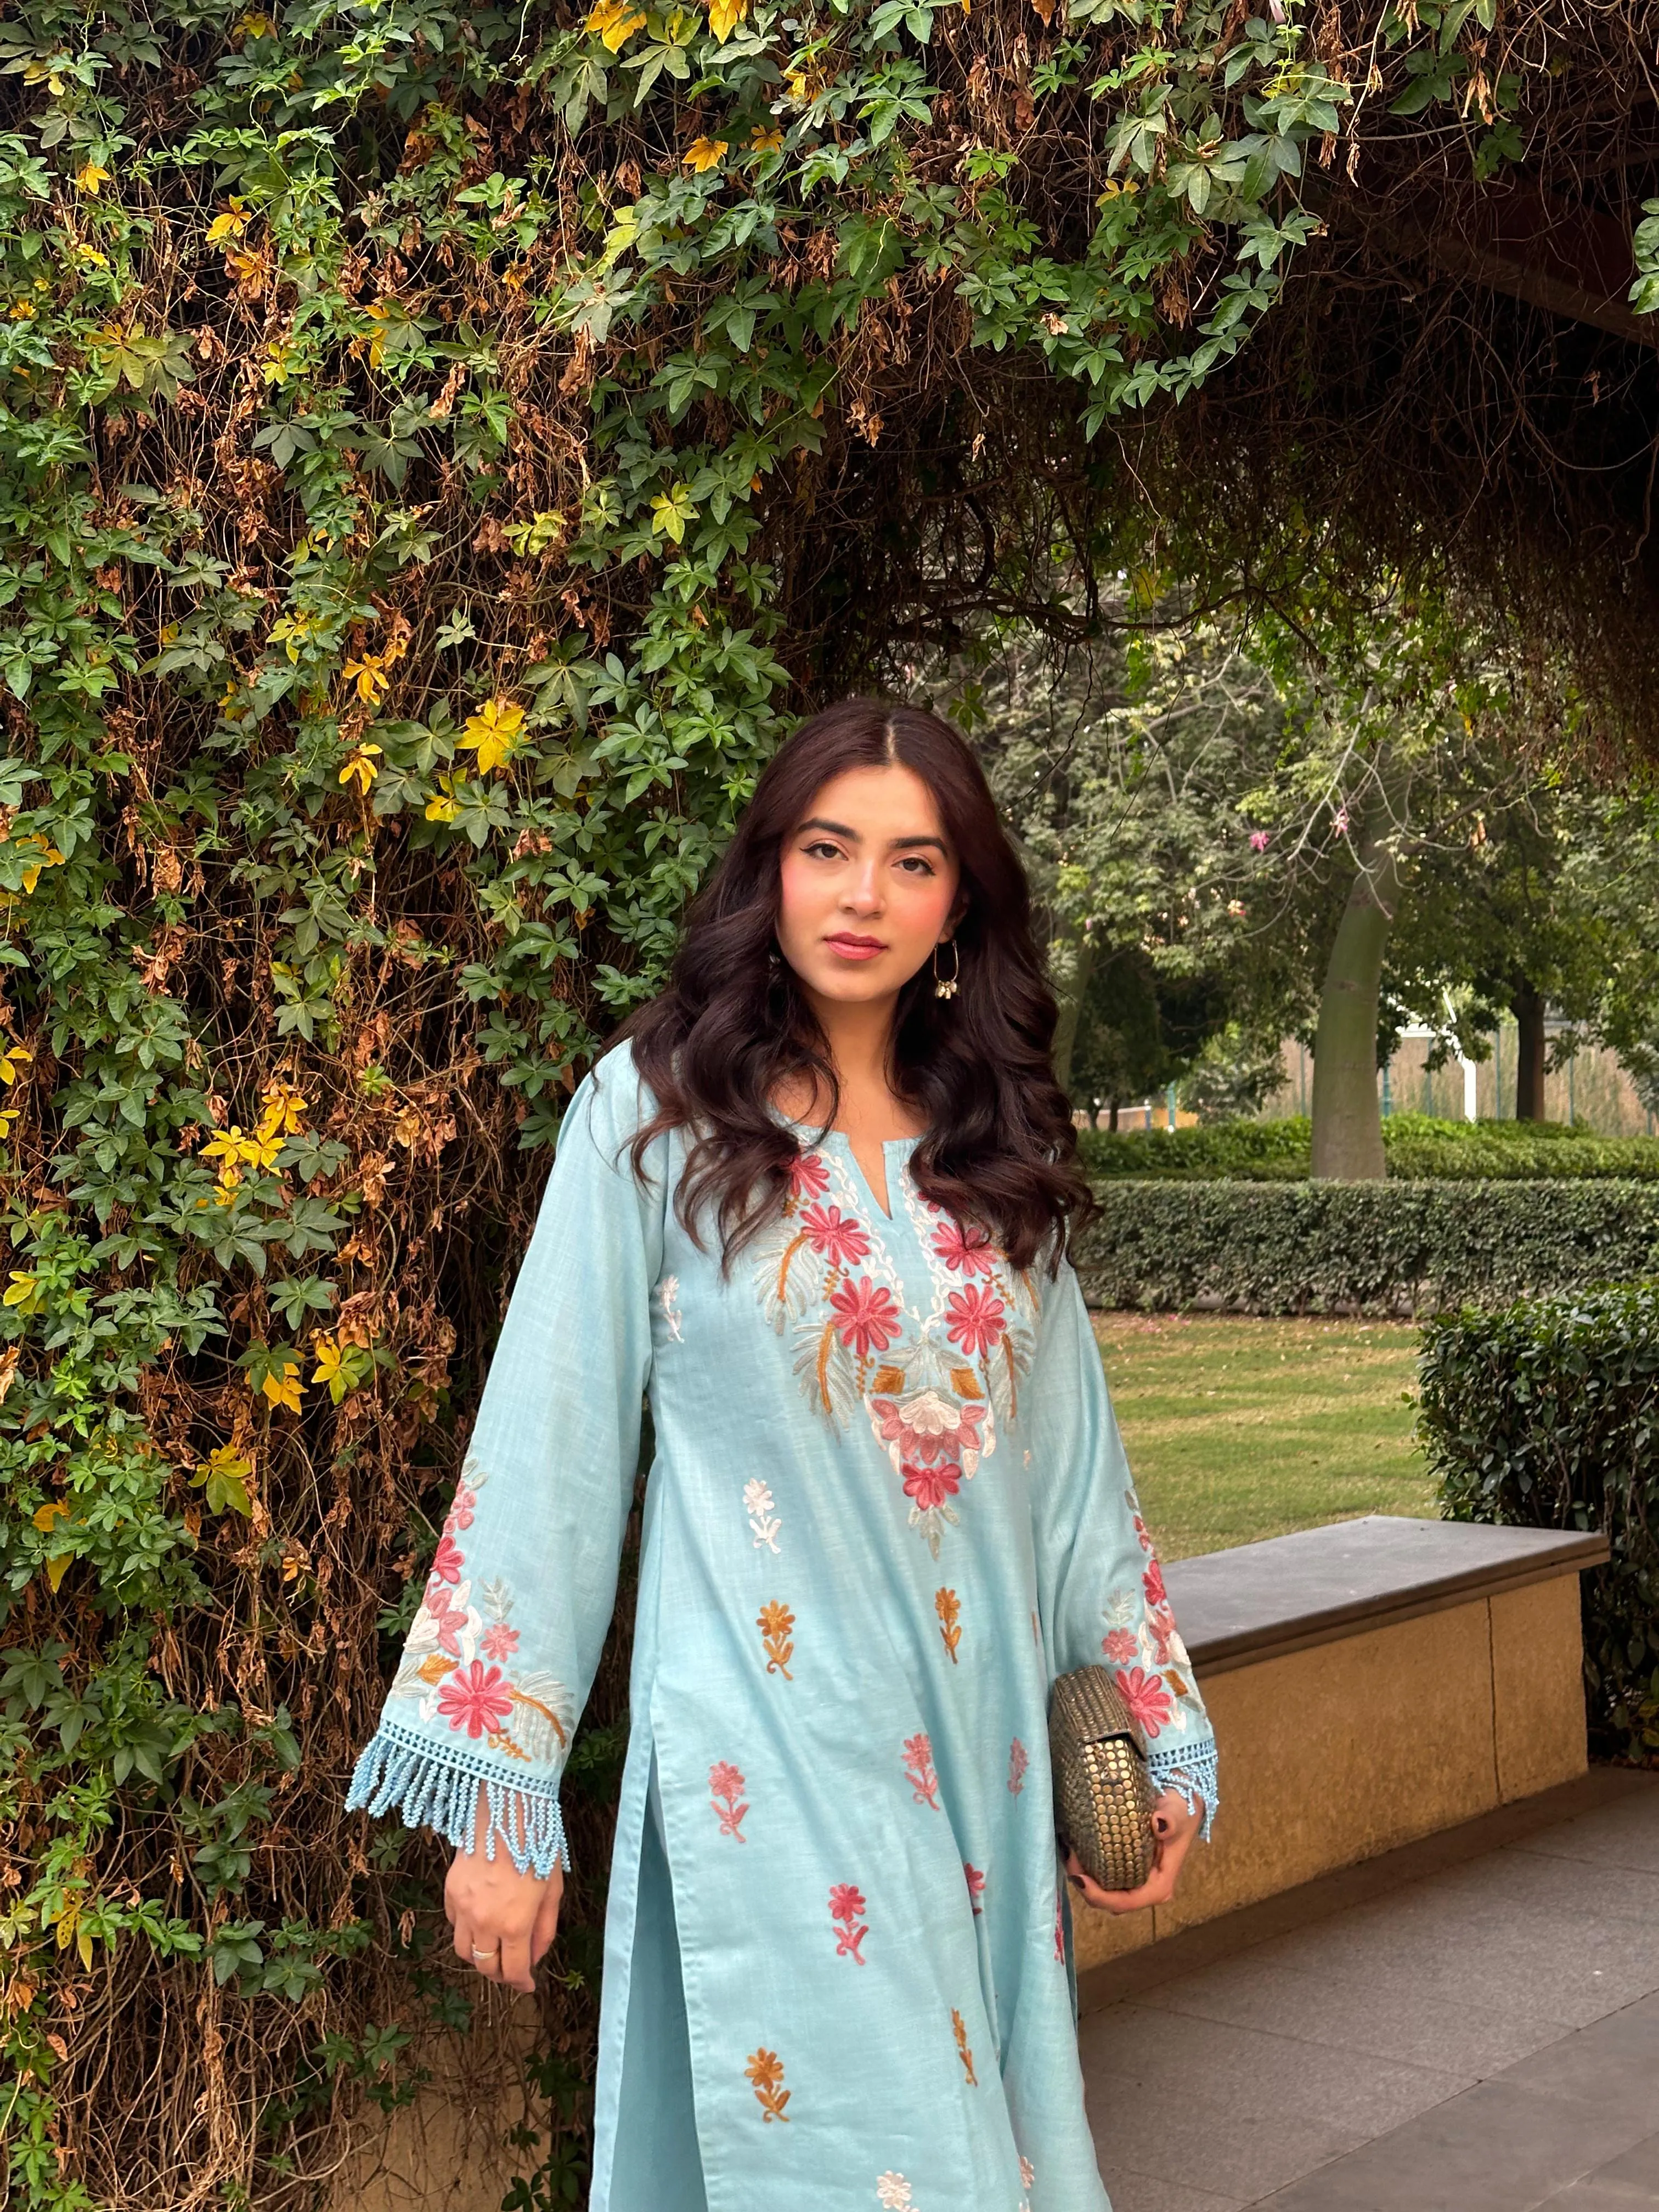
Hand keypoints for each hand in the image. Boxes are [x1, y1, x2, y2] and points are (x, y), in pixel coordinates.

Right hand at [445, 1796, 563, 1994]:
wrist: (507, 1807)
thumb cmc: (539, 1845)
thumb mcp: (554, 1889)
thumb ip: (545, 1928)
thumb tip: (535, 1957)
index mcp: (514, 1923)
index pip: (512, 1970)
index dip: (521, 1983)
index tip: (528, 1986)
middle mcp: (484, 1921)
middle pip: (484, 1966)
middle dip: (499, 1973)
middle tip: (512, 1969)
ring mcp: (463, 1906)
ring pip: (463, 1950)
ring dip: (479, 1956)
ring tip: (494, 1947)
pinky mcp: (450, 1890)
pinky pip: (453, 1923)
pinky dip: (465, 1930)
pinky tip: (479, 1920)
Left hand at [1066, 1787, 1202, 1915]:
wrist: (1180, 1804)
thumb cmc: (1179, 1810)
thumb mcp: (1178, 1812)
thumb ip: (1172, 1819)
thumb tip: (1160, 1824)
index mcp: (1159, 1886)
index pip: (1125, 1903)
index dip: (1099, 1897)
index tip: (1078, 1877)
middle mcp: (1146, 1889)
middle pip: (1110, 1901)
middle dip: (1085, 1886)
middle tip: (1068, 1856)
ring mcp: (1135, 1881)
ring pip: (1104, 1891)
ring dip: (1084, 1876)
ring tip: (1068, 1851)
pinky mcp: (1126, 1870)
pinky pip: (1104, 1877)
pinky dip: (1088, 1867)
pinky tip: (1075, 1848)